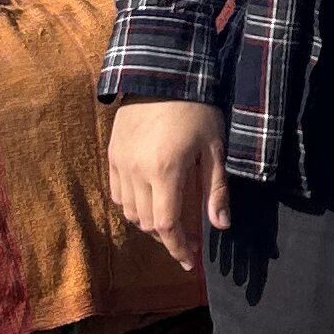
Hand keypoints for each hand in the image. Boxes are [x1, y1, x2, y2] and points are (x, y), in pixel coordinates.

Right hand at [107, 101, 228, 272]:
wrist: (161, 72)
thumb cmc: (196, 108)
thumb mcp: (214, 147)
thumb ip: (215, 189)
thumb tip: (221, 226)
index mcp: (165, 171)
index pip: (165, 225)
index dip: (177, 248)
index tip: (190, 262)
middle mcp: (137, 171)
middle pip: (146, 223)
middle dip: (167, 237)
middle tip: (187, 240)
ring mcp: (120, 163)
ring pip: (129, 211)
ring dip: (148, 222)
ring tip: (169, 220)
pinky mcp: (112, 154)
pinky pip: (117, 193)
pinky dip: (131, 205)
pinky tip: (149, 201)